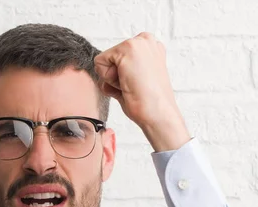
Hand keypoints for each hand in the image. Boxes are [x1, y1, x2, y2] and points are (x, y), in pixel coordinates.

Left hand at [94, 32, 189, 150]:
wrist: (158, 114)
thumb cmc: (149, 104)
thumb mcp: (135, 82)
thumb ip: (121, 74)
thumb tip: (105, 81)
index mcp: (150, 48)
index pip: (118, 59)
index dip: (122, 76)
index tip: (138, 84)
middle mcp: (145, 40)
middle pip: (109, 58)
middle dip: (115, 76)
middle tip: (134, 86)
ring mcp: (138, 42)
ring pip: (104, 60)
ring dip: (112, 78)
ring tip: (132, 85)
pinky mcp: (128, 48)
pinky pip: (99, 63)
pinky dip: (108, 78)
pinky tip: (127, 83)